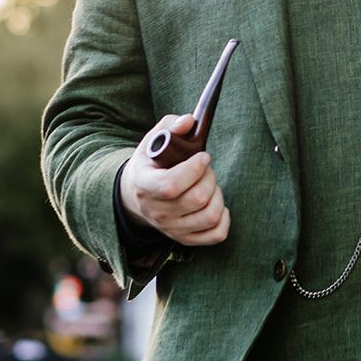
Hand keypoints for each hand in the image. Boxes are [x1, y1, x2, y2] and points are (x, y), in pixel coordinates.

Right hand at [119, 114, 230, 245]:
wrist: (137, 195)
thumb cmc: (151, 163)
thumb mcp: (153, 140)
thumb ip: (171, 126)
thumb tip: (189, 121)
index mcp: (145, 185)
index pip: (171, 185)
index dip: (194, 170)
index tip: (203, 156)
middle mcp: (156, 212)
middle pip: (197, 199)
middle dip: (209, 177)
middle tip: (205, 168)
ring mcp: (170, 229)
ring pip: (210, 216)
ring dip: (217, 195)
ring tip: (209, 184)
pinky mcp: (184, 239)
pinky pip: (215, 235)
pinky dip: (224, 218)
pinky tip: (215, 202)